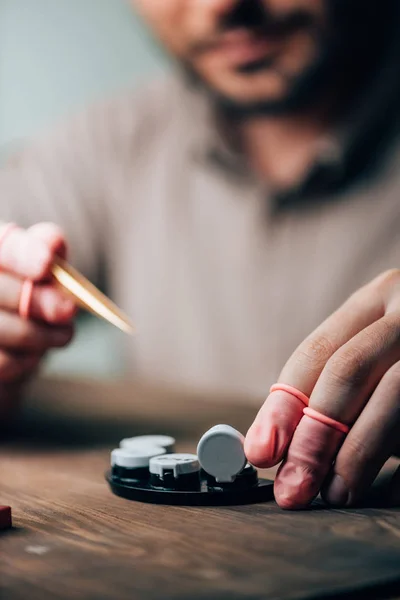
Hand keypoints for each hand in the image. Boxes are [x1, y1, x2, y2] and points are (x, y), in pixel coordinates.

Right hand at [0, 222, 75, 420]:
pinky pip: (1, 363)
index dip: (24, 255)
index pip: (3, 248)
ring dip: (40, 336)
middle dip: (39, 302)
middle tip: (69, 310)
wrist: (9, 342)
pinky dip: (24, 361)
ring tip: (61, 335)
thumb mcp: (38, 266)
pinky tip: (32, 354)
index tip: (46, 265)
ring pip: (1, 329)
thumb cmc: (26, 295)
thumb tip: (53, 243)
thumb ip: (45, 249)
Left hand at [245, 269, 399, 508]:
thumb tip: (268, 446)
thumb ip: (328, 389)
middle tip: (292, 488)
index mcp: (378, 299)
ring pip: (394, 395)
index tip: (261, 452)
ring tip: (335, 493)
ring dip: (357, 454)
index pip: (316, 352)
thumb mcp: (372, 353)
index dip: (283, 407)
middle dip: (314, 436)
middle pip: (348, 371)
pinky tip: (386, 492)